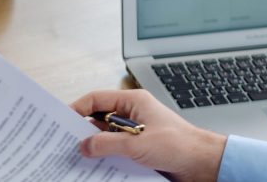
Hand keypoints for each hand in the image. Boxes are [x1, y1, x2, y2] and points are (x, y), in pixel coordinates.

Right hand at [70, 89, 226, 181]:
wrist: (204, 165)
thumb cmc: (181, 145)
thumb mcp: (138, 144)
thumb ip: (108, 144)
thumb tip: (85, 145)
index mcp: (133, 101)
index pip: (97, 99)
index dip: (77, 108)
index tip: (61, 119)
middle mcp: (133, 114)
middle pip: (99, 118)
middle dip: (84, 130)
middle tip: (66, 141)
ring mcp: (137, 132)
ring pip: (107, 137)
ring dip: (96, 147)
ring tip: (79, 157)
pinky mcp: (140, 149)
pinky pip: (117, 151)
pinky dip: (107, 158)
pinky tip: (99, 167)